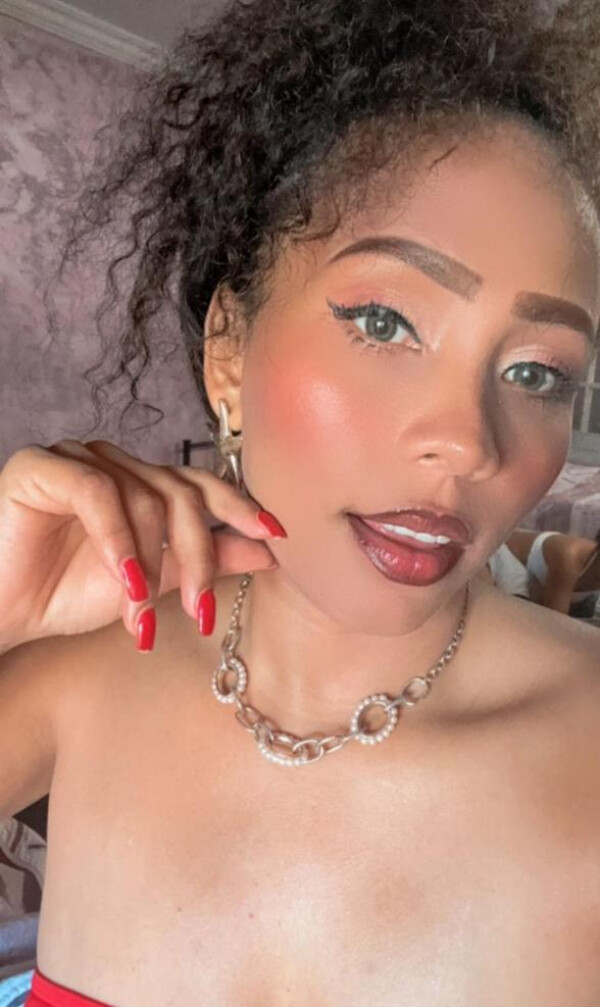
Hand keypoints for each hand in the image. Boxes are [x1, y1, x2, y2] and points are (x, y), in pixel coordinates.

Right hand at [0, 440, 283, 651]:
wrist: (3, 612)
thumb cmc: (66, 593)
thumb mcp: (151, 581)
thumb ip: (205, 560)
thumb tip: (269, 550)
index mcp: (140, 481)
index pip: (199, 484)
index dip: (240, 507)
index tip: (276, 536)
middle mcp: (113, 462)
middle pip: (179, 494)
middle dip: (196, 554)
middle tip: (198, 610)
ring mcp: (77, 458)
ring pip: (143, 497)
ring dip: (149, 562)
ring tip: (140, 611)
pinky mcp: (41, 467)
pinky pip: (96, 494)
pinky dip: (117, 540)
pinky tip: (125, 581)